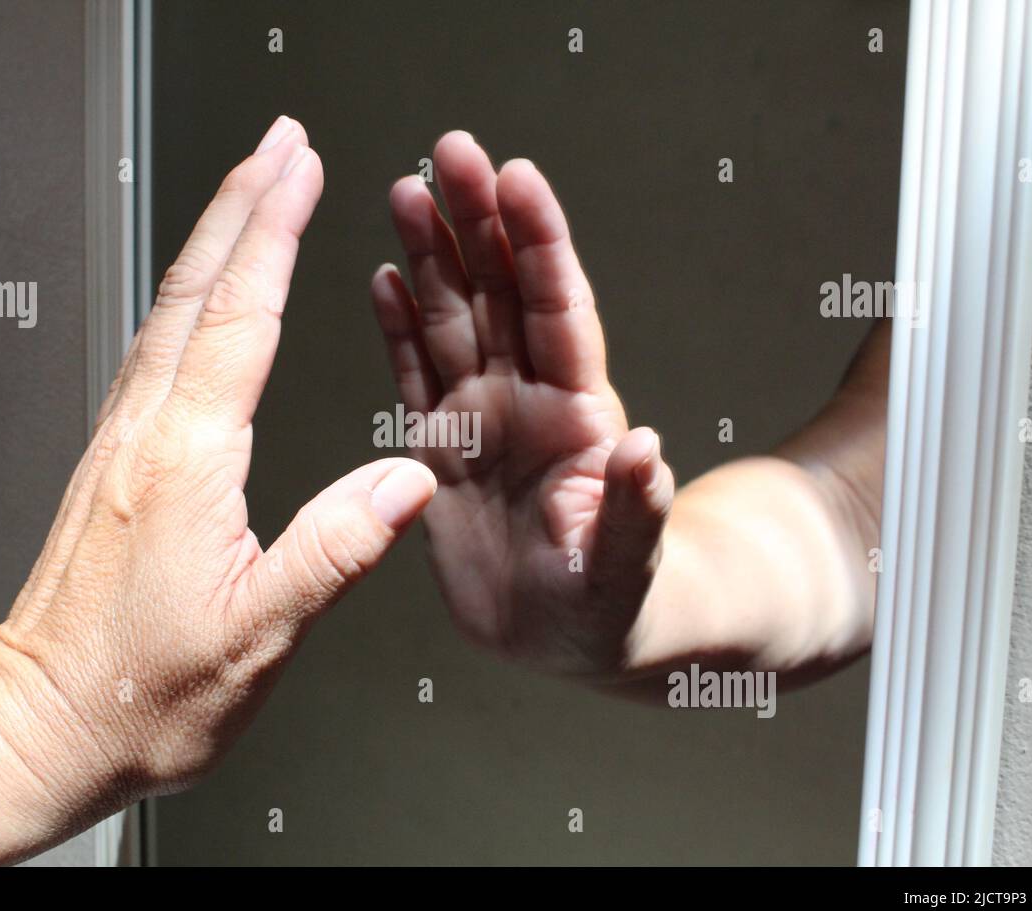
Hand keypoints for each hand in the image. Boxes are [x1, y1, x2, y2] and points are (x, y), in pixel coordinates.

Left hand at [0, 116, 436, 811]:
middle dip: (241, 202)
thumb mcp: (261, 633)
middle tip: (280, 144)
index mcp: (186, 462)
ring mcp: (121, 444)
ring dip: (212, 237)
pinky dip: (190, 296)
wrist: (40, 725)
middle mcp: (144, 435)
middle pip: (195, 288)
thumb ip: (337, 547)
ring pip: (169, 310)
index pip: (239, 318)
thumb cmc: (143, 693)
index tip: (301, 169)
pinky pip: (155, 349)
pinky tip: (206, 294)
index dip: (273, 233)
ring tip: (252, 191)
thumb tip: (409, 476)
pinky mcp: (115, 463)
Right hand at [371, 131, 672, 677]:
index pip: (557, 310)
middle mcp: (526, 401)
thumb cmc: (607, 607)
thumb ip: (636, 511)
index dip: (539, 245)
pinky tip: (386, 276)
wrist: (563, 638)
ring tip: (407, 192)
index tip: (519, 179)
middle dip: (477, 220)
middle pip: (500, 292)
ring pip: (452, 319)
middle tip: (451, 151)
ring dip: (432, 255)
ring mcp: (481, 418)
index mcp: (576, 416)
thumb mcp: (628, 569)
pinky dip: (398, 326)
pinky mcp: (440, 448)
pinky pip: (415, 374)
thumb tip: (644, 453)